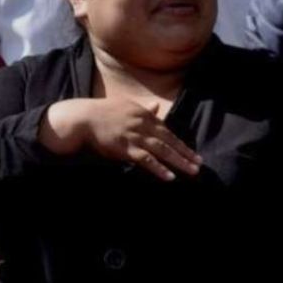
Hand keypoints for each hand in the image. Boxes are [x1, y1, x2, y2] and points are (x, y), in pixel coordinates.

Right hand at [42, 98, 201, 180]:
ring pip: (162, 150)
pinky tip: (169, 177)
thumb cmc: (102, 112)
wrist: (83, 118)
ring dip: (179, 161)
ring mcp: (135, 136)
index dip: (180, 142)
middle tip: (199, 163)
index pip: (167, 130)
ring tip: (191, 171)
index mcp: (144, 114)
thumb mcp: (126, 106)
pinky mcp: (126, 148)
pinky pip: (147, 160)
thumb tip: (156, 107)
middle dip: (185, 152)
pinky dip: (159, 168)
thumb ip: (143, 109)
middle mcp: (143, 124)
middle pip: (169, 140)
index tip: (191, 152)